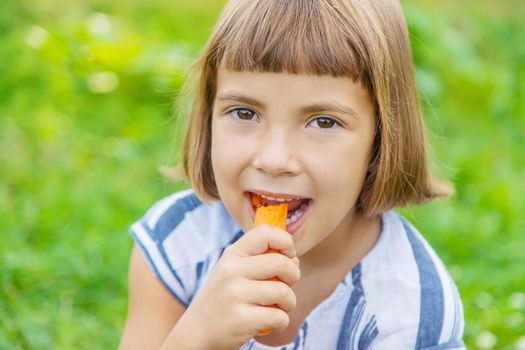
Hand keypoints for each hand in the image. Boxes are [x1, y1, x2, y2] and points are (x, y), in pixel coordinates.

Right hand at [170, 225, 300, 349]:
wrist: (196, 332)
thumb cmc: (223, 298)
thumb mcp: (233, 271)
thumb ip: (260, 260)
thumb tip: (294, 259)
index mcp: (232, 254)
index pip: (266, 233)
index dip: (286, 241)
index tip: (289, 255)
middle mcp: (232, 270)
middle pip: (282, 263)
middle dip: (294, 275)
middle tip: (287, 285)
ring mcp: (235, 295)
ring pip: (284, 292)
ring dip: (289, 302)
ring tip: (277, 307)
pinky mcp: (241, 319)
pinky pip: (279, 317)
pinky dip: (281, 321)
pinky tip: (269, 322)